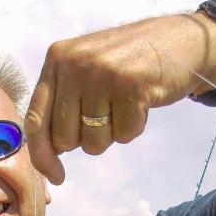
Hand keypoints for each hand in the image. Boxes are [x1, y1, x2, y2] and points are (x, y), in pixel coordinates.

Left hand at [25, 15, 215, 183]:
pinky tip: (141, 102)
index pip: (36, 119)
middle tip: (106, 112)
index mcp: (57, 59)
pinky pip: (124, 135)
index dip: (42, 155)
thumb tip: (48, 154)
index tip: (55, 175)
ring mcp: (102, 74)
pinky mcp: (131, 86)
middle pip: (65, 139)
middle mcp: (74, 63)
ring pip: (94, 142)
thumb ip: (62, 104)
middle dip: (86, 139)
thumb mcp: (85, 71)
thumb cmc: (127, 64)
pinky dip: (134, 127)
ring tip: (124, 103)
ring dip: (113, 133)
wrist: (179, 40)